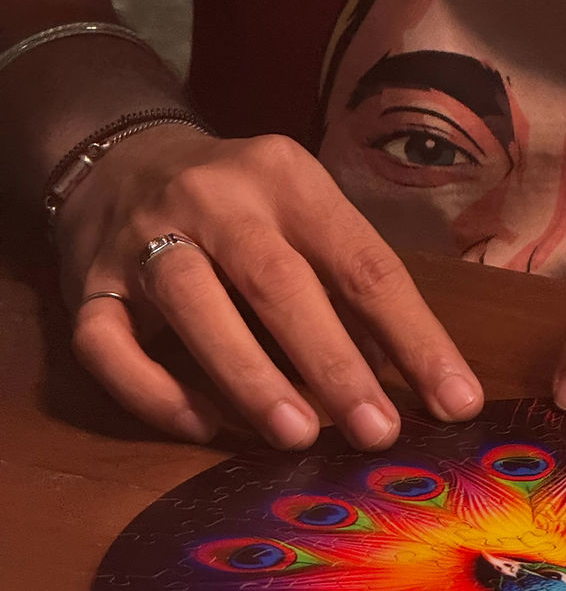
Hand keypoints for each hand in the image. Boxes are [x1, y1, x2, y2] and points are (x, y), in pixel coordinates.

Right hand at [62, 128, 482, 447]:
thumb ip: (350, 294)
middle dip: (333, 362)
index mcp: (288, 180)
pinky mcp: (86, 281)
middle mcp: (214, 197)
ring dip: (248, 375)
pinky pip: (106, 343)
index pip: (364, 264)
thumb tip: (409, 381)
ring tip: (297, 436)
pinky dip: (154, 392)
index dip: (415, 337)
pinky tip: (203, 426)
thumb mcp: (306, 224)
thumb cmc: (243, 209)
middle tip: (378, 432)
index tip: (454, 403)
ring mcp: (142, 235)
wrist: (119, 154)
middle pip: (278, 281)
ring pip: (192, 302)